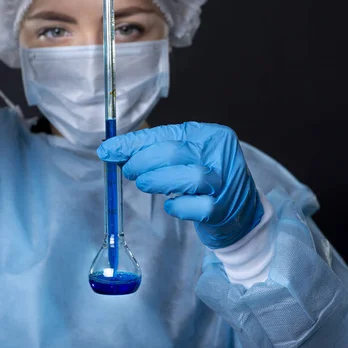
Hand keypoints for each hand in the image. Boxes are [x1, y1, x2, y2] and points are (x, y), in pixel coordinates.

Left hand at [97, 122, 263, 248]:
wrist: (239, 214)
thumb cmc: (205, 181)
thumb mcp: (184, 157)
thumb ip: (153, 151)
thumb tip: (113, 150)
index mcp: (210, 135)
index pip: (166, 133)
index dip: (133, 143)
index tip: (108, 150)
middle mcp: (222, 154)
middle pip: (173, 152)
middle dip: (142, 162)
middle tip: (129, 171)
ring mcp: (225, 182)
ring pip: (189, 177)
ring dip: (158, 181)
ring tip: (145, 184)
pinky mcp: (224, 209)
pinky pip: (197, 207)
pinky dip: (178, 206)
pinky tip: (171, 204)